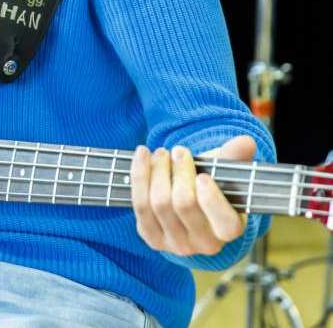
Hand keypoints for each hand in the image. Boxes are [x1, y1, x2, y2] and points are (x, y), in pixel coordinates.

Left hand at [131, 135, 255, 255]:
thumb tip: (247, 142)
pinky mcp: (152, 238)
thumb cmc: (207, 184)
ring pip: (159, 203)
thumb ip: (234, 157)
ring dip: (157, 170)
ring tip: (161, 153)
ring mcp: (177, 244)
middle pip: (184, 204)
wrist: (185, 203)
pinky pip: (140, 205)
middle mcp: (204, 243)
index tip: (202, 175)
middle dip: (179, 172)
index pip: (225, 222)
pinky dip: (139, 175)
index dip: (211, 199)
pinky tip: (142, 155)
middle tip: (179, 151)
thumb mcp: (222, 172)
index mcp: (229, 230)